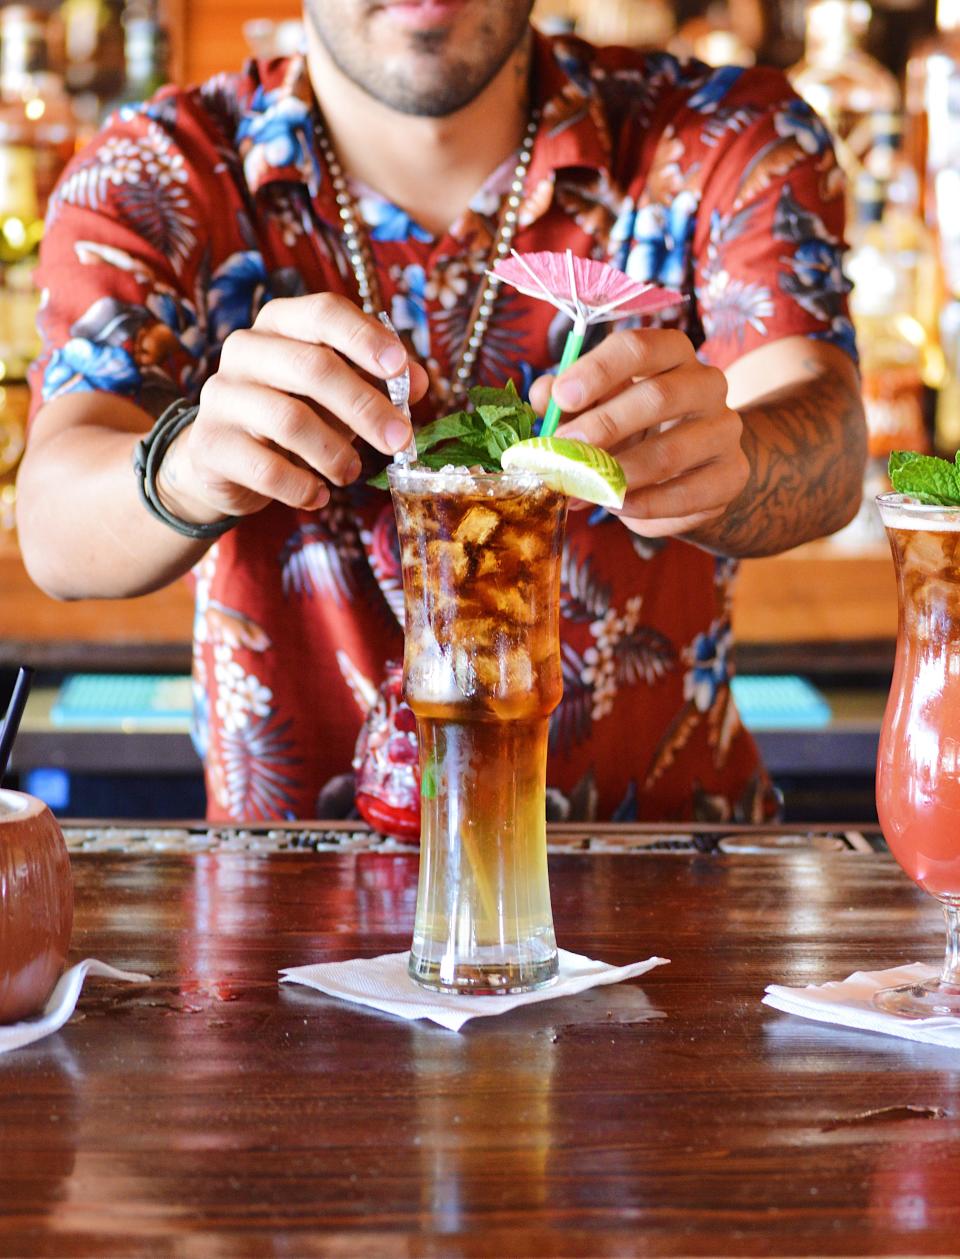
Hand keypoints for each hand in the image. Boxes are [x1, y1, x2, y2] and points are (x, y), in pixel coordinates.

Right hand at [156, 293, 428, 523]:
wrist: (223, 460)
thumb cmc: (293, 414)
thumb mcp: (338, 392)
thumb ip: (377, 382)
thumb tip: (419, 381)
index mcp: (279, 323)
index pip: (323, 313)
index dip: (364, 337)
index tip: (400, 367)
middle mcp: (245, 350)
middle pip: (312, 367)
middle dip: (365, 407)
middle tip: (399, 440)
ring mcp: (222, 396)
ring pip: (289, 420)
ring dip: (334, 453)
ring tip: (351, 472)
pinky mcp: (210, 445)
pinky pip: (266, 469)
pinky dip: (303, 488)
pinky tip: (319, 495)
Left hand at [529, 329, 748, 536]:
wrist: (694, 468)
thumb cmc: (634, 427)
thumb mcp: (599, 405)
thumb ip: (568, 399)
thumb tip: (541, 396)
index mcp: (672, 354)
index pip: (639, 347)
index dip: (598, 370)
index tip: (562, 398)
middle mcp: (707, 383)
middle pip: (658, 397)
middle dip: (602, 428)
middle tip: (562, 454)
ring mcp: (724, 430)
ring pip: (669, 452)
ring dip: (616, 475)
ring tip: (579, 490)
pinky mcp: (731, 475)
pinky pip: (686, 494)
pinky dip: (645, 505)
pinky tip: (616, 506)